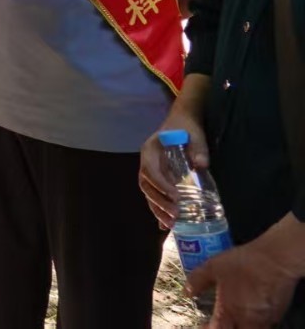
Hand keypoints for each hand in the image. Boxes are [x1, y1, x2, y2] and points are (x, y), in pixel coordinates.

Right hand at [139, 109, 207, 228]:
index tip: (175, 196)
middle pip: (147, 186)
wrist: (183, 121)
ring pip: (149, 193)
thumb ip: (198, 148)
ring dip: (158, 209)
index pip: (150, 170)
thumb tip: (201, 164)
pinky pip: (155, 195)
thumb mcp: (194, 134)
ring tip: (171, 224)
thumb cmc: (187, 127)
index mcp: (150, 150)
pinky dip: (159, 210)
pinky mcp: (159, 179)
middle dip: (159, 202)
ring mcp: (152, 171)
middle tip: (175, 215)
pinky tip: (166, 225)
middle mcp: (147, 162)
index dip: (160, 185)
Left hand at [190, 229, 302, 328]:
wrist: (276, 259)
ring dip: (241, 326)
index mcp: (229, 311)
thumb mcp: (213, 267)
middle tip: (220, 323)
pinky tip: (251, 311)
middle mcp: (248, 320)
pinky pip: (265, 324)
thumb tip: (186, 292)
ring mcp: (265, 319)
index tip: (202, 325)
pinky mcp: (277, 313)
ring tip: (234, 318)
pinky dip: (256, 322)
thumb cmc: (243, 263)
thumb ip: (197, 280)